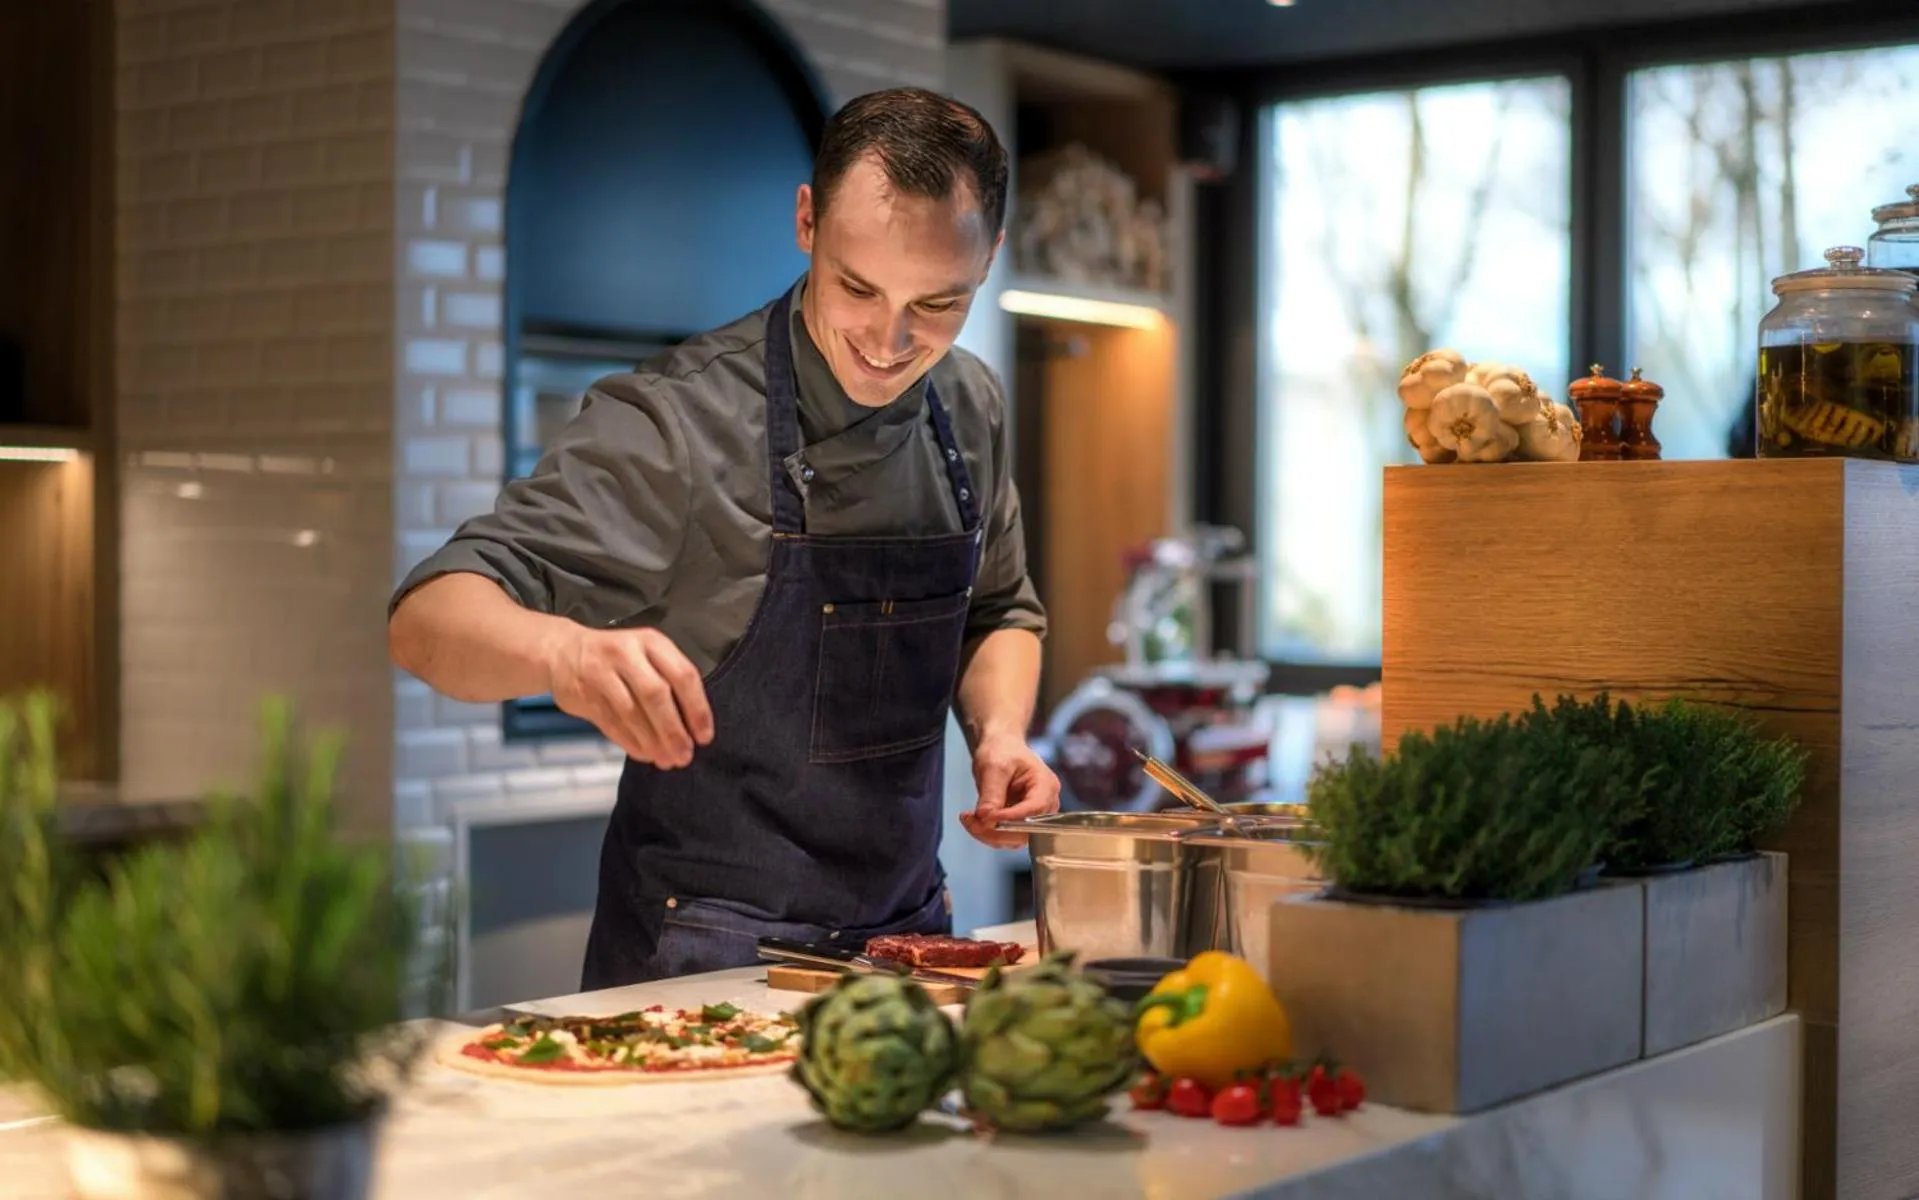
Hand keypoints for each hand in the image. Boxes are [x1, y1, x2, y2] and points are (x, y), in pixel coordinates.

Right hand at [545, 626, 713, 767]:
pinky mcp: (583, 695)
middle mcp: (626, 654)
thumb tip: (693, 727)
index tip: (704, 736)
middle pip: (656, 695)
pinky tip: (645, 754)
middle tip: (685, 754)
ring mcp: (601, 673)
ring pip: (632, 713)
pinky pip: (611, 724)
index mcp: (651, 642)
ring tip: (667, 760)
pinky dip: (631, 743)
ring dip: (652, 742)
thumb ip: (670, 681)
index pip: (683, 675)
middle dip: (673, 730)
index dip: (697, 709)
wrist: (563, 651)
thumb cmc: (618, 657)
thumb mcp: (647, 654)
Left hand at [959, 733, 1060, 849]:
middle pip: (1026, 830)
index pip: (1034, 809)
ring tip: (968, 818)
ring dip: (988, 833)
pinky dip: (987, 832)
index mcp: (1046, 785)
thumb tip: (985, 818)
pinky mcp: (1021, 823)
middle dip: (996, 830)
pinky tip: (973, 819)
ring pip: (1014, 838)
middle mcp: (1045, 804)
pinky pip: (1006, 836)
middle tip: (970, 819)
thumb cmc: (1002, 751)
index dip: (1011, 818)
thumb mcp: (994, 767)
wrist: (1000, 749)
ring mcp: (1034, 816)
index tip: (986, 818)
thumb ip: (991, 793)